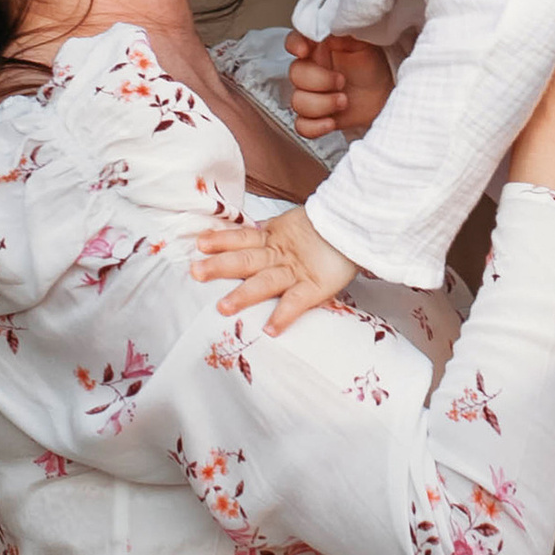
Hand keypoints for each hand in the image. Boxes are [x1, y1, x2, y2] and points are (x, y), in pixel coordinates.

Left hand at [194, 200, 357, 333]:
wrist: (358, 226)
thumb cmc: (328, 229)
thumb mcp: (294, 225)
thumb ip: (270, 232)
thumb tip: (242, 237)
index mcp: (274, 237)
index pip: (242, 238)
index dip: (221, 239)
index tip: (199, 243)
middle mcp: (281, 254)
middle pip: (246, 259)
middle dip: (220, 266)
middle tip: (196, 272)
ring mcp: (297, 270)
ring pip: (265, 281)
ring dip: (243, 294)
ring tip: (223, 307)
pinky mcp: (316, 286)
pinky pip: (297, 302)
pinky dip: (284, 315)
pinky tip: (270, 330)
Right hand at [287, 30, 392, 140]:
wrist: (386, 94)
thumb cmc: (373, 66)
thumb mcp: (363, 42)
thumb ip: (345, 32)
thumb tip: (331, 24)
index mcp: (319, 48)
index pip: (294, 41)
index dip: (294, 44)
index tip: (304, 50)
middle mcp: (311, 70)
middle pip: (295, 74)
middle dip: (319, 81)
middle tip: (342, 81)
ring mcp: (312, 94)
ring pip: (297, 101)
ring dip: (322, 104)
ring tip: (344, 101)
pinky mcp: (318, 117)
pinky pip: (302, 126)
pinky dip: (315, 126)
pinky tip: (331, 122)